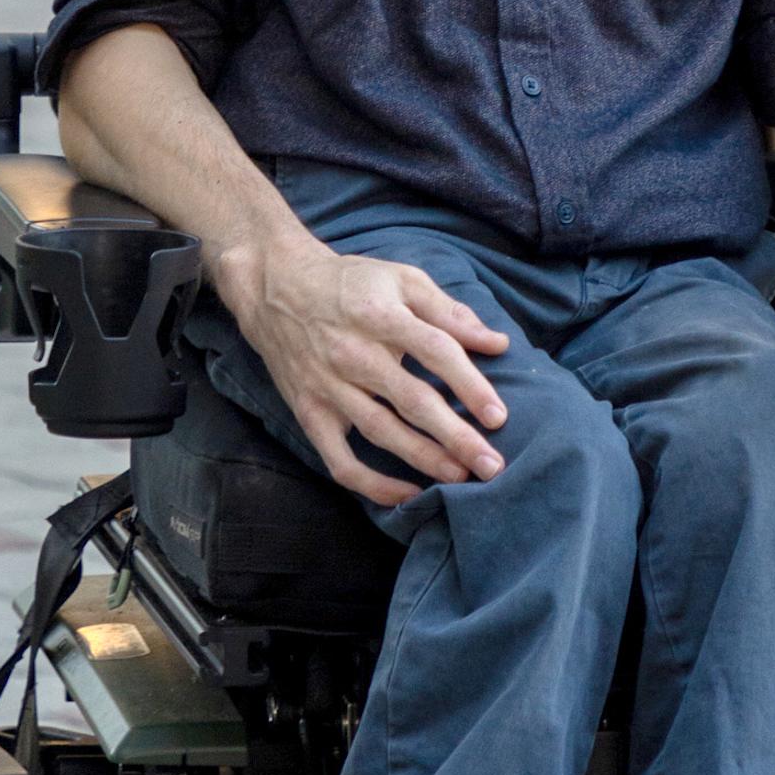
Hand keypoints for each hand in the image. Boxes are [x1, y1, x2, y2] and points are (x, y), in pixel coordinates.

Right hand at [224, 233, 510, 505]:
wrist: (275, 285)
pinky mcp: (309, 412)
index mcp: (381, 315)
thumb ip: (450, 313)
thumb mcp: (401, 280)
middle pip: (413, 400)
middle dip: (456, 436)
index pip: (435, 352)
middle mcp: (354, 353)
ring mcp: (328, 386)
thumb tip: (498, 343)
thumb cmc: (350, 283)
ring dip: (424, 459)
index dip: (471, 385)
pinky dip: (372, 484)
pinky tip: (407, 495)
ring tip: (460, 477)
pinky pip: (339, 459)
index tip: (499, 416)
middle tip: (492, 465)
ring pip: (381, 431)